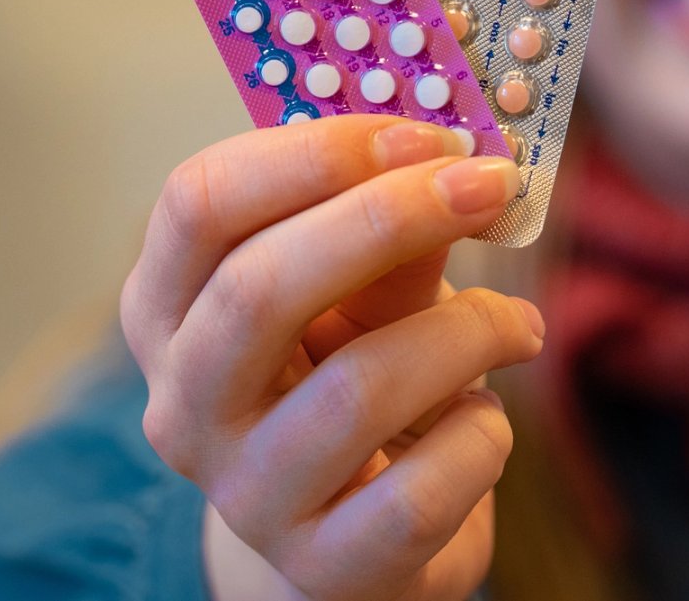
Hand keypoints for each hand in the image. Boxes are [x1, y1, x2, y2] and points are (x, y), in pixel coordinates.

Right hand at [120, 115, 543, 600]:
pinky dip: (481, 438)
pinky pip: (418, 493)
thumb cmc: (356, 386)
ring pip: (355, 389)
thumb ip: (395, 238)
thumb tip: (454, 162)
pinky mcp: (323, 571)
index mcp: (171, 311)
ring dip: (467, 334)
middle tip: (489, 184)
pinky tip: (488, 422)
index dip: (314, 152)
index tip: (421, 130)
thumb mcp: (365, 301)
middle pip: (258, 287)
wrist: (356, 548)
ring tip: (517, 326)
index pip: (198, 203)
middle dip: (390, 217)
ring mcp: (247, 497)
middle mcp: (187, 405)